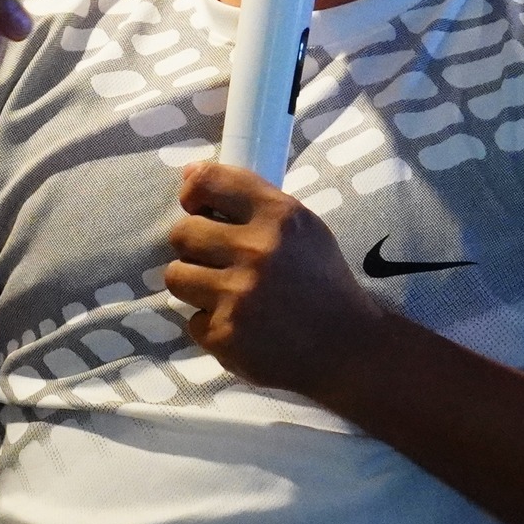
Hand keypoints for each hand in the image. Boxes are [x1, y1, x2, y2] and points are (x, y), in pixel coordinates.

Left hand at [163, 163, 385, 397]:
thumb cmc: (322, 282)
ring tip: (224, 293)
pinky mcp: (225, 336)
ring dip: (195, 284)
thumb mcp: (302, 228)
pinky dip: (212, 325)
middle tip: (216, 259)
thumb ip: (250, 199)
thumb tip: (190, 174)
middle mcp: (256, 251)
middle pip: (183, 233)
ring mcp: (238, 296)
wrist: (347, 348)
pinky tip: (240, 326)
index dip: (194, 192)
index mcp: (279, 216)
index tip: (197, 206)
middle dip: (194, 246)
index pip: (210, 181)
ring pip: (176, 276)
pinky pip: (193, 320)